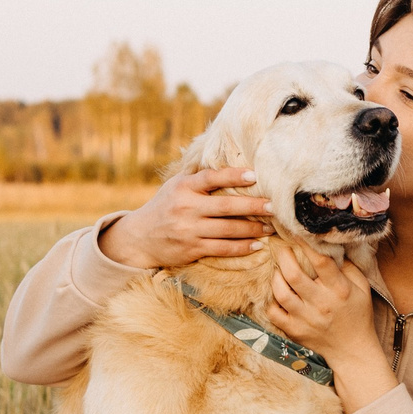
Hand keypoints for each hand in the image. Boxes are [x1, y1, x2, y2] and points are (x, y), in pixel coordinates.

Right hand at [98, 167, 271, 268]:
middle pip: (226, 206)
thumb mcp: (176, 186)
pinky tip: (257, 244)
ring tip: (270, 227)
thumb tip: (232, 165)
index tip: (254, 175)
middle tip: (273, 206)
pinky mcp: (192, 249)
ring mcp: (189, 230)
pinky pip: (223, 248)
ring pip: (228, 230)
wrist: (139, 237)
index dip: (233, 176)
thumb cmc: (165, 206)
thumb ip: (199, 178)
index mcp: (183, 187)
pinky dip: (242, 247)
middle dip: (253, 206)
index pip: (210, 178)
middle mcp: (186, 208)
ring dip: (253, 229)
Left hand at [269, 253, 398, 413]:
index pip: (320, 262)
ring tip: (277, 269)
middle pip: (294, 275)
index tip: (297, 233)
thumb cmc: (357, 315)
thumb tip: (330, 247)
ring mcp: (306, 319)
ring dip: (275, 276)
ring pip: (281, 292)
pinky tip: (275, 292)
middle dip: (284, 256)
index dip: (306, 244)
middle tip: (282, 248)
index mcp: (340, 290)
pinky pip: (273, 312)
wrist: (352, 350)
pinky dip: (270, 300)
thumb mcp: (362, 288)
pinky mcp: (294, 331)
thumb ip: (348, 267)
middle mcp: (321, 304)